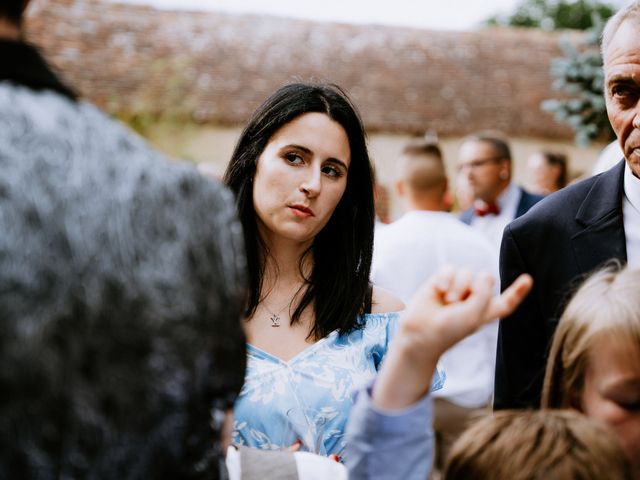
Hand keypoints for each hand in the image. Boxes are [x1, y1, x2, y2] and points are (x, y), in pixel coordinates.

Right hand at [372, 268, 531, 409]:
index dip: (517, 291)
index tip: (528, 279)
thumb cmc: (449, 329)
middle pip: (485, 279)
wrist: (421, 332)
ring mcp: (457, 288)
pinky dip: (445, 278)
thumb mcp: (475, 314)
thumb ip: (484, 292)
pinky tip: (439, 290)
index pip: (505, 301)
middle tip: (457, 305)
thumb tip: (481, 274)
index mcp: (486, 311)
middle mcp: (474, 298)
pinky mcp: (441, 280)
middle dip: (474, 288)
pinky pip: (449, 268)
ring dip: (457, 286)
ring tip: (447, 301)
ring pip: (467, 272)